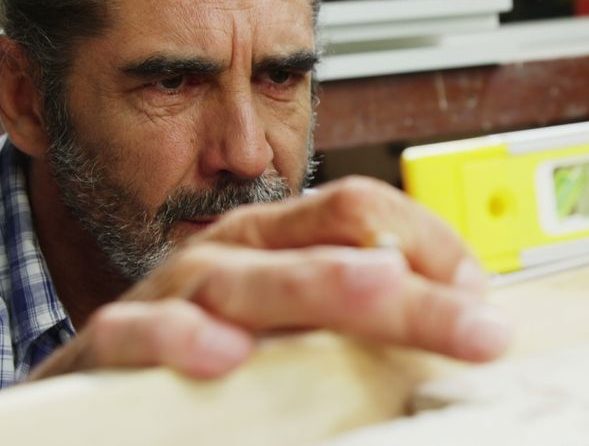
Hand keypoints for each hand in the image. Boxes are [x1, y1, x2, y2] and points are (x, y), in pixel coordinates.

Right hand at [29, 177, 510, 379]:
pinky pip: (143, 330)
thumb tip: (455, 315)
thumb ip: (359, 314)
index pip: (365, 209)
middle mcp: (239, 249)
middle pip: (334, 238)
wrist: (109, 379)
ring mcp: (180, 289)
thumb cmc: (213, 345)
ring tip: (379, 289)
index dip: (431, 245)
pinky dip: (183, 338)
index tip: (479, 301)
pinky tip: (225, 354)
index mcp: (284, 239)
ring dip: (320, 282)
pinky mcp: (120, 339)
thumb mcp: (299, 320)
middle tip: (475, 322)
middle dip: (413, 281)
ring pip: (250, 276)